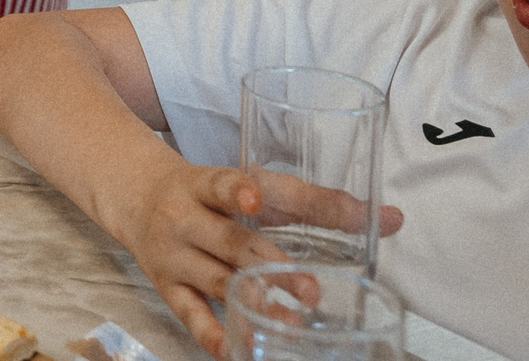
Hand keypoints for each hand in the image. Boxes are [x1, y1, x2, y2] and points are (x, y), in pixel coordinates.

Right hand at [111, 164, 401, 357]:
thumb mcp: (255, 187)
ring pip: (216, 279)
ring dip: (253, 301)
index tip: (256, 196)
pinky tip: (235, 350)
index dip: (239, 190)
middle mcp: (184, 216)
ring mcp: (174, 253)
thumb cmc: (212, 194)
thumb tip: (393, 219)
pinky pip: (190, 313)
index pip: (226, 184)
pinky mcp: (167, 285)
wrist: (135, 195)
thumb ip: (320, 205)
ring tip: (291, 322)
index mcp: (205, 184)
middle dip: (268, 265)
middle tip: (311, 288)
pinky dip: (212, 333)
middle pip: (229, 240)